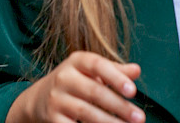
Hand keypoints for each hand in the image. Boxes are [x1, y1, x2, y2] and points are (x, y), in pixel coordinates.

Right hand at [10, 52, 143, 122]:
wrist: (39, 97)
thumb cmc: (76, 81)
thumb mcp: (92, 71)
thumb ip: (115, 70)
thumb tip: (136, 70)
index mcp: (77, 61)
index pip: (98, 65)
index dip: (115, 78)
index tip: (133, 91)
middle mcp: (64, 77)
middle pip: (94, 92)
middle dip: (119, 106)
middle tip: (140, 118)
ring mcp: (56, 99)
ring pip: (85, 112)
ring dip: (109, 121)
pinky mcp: (52, 118)